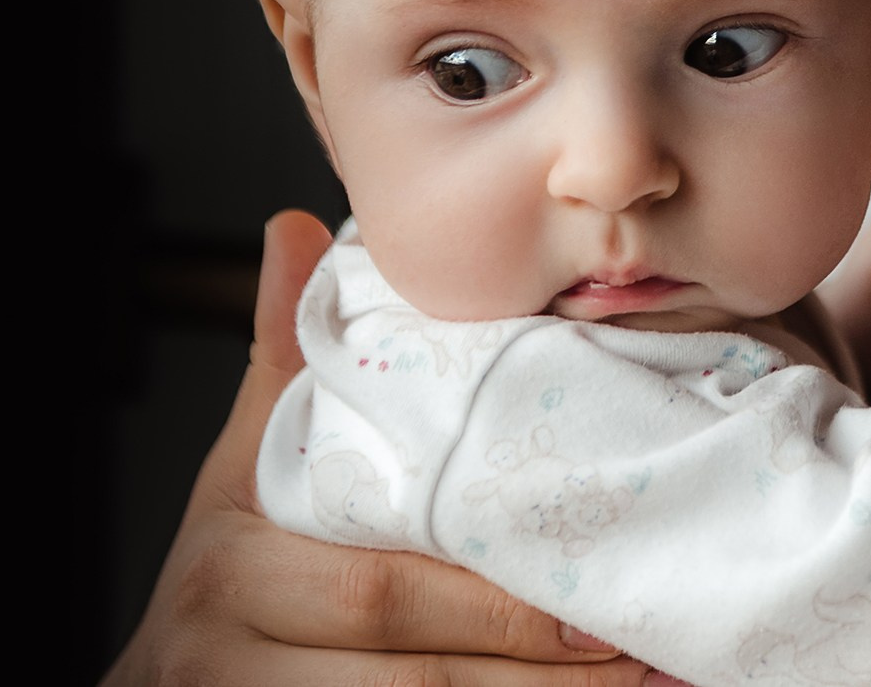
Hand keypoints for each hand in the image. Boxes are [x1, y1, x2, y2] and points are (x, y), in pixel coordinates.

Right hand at [102, 211, 654, 686]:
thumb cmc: (228, 575)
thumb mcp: (242, 469)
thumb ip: (284, 362)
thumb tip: (297, 229)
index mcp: (234, 566)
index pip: (383, 587)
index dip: (499, 600)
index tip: (594, 569)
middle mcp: (229, 658)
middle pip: (414, 680)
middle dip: (534, 660)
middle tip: (641, 639)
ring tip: (641, 680)